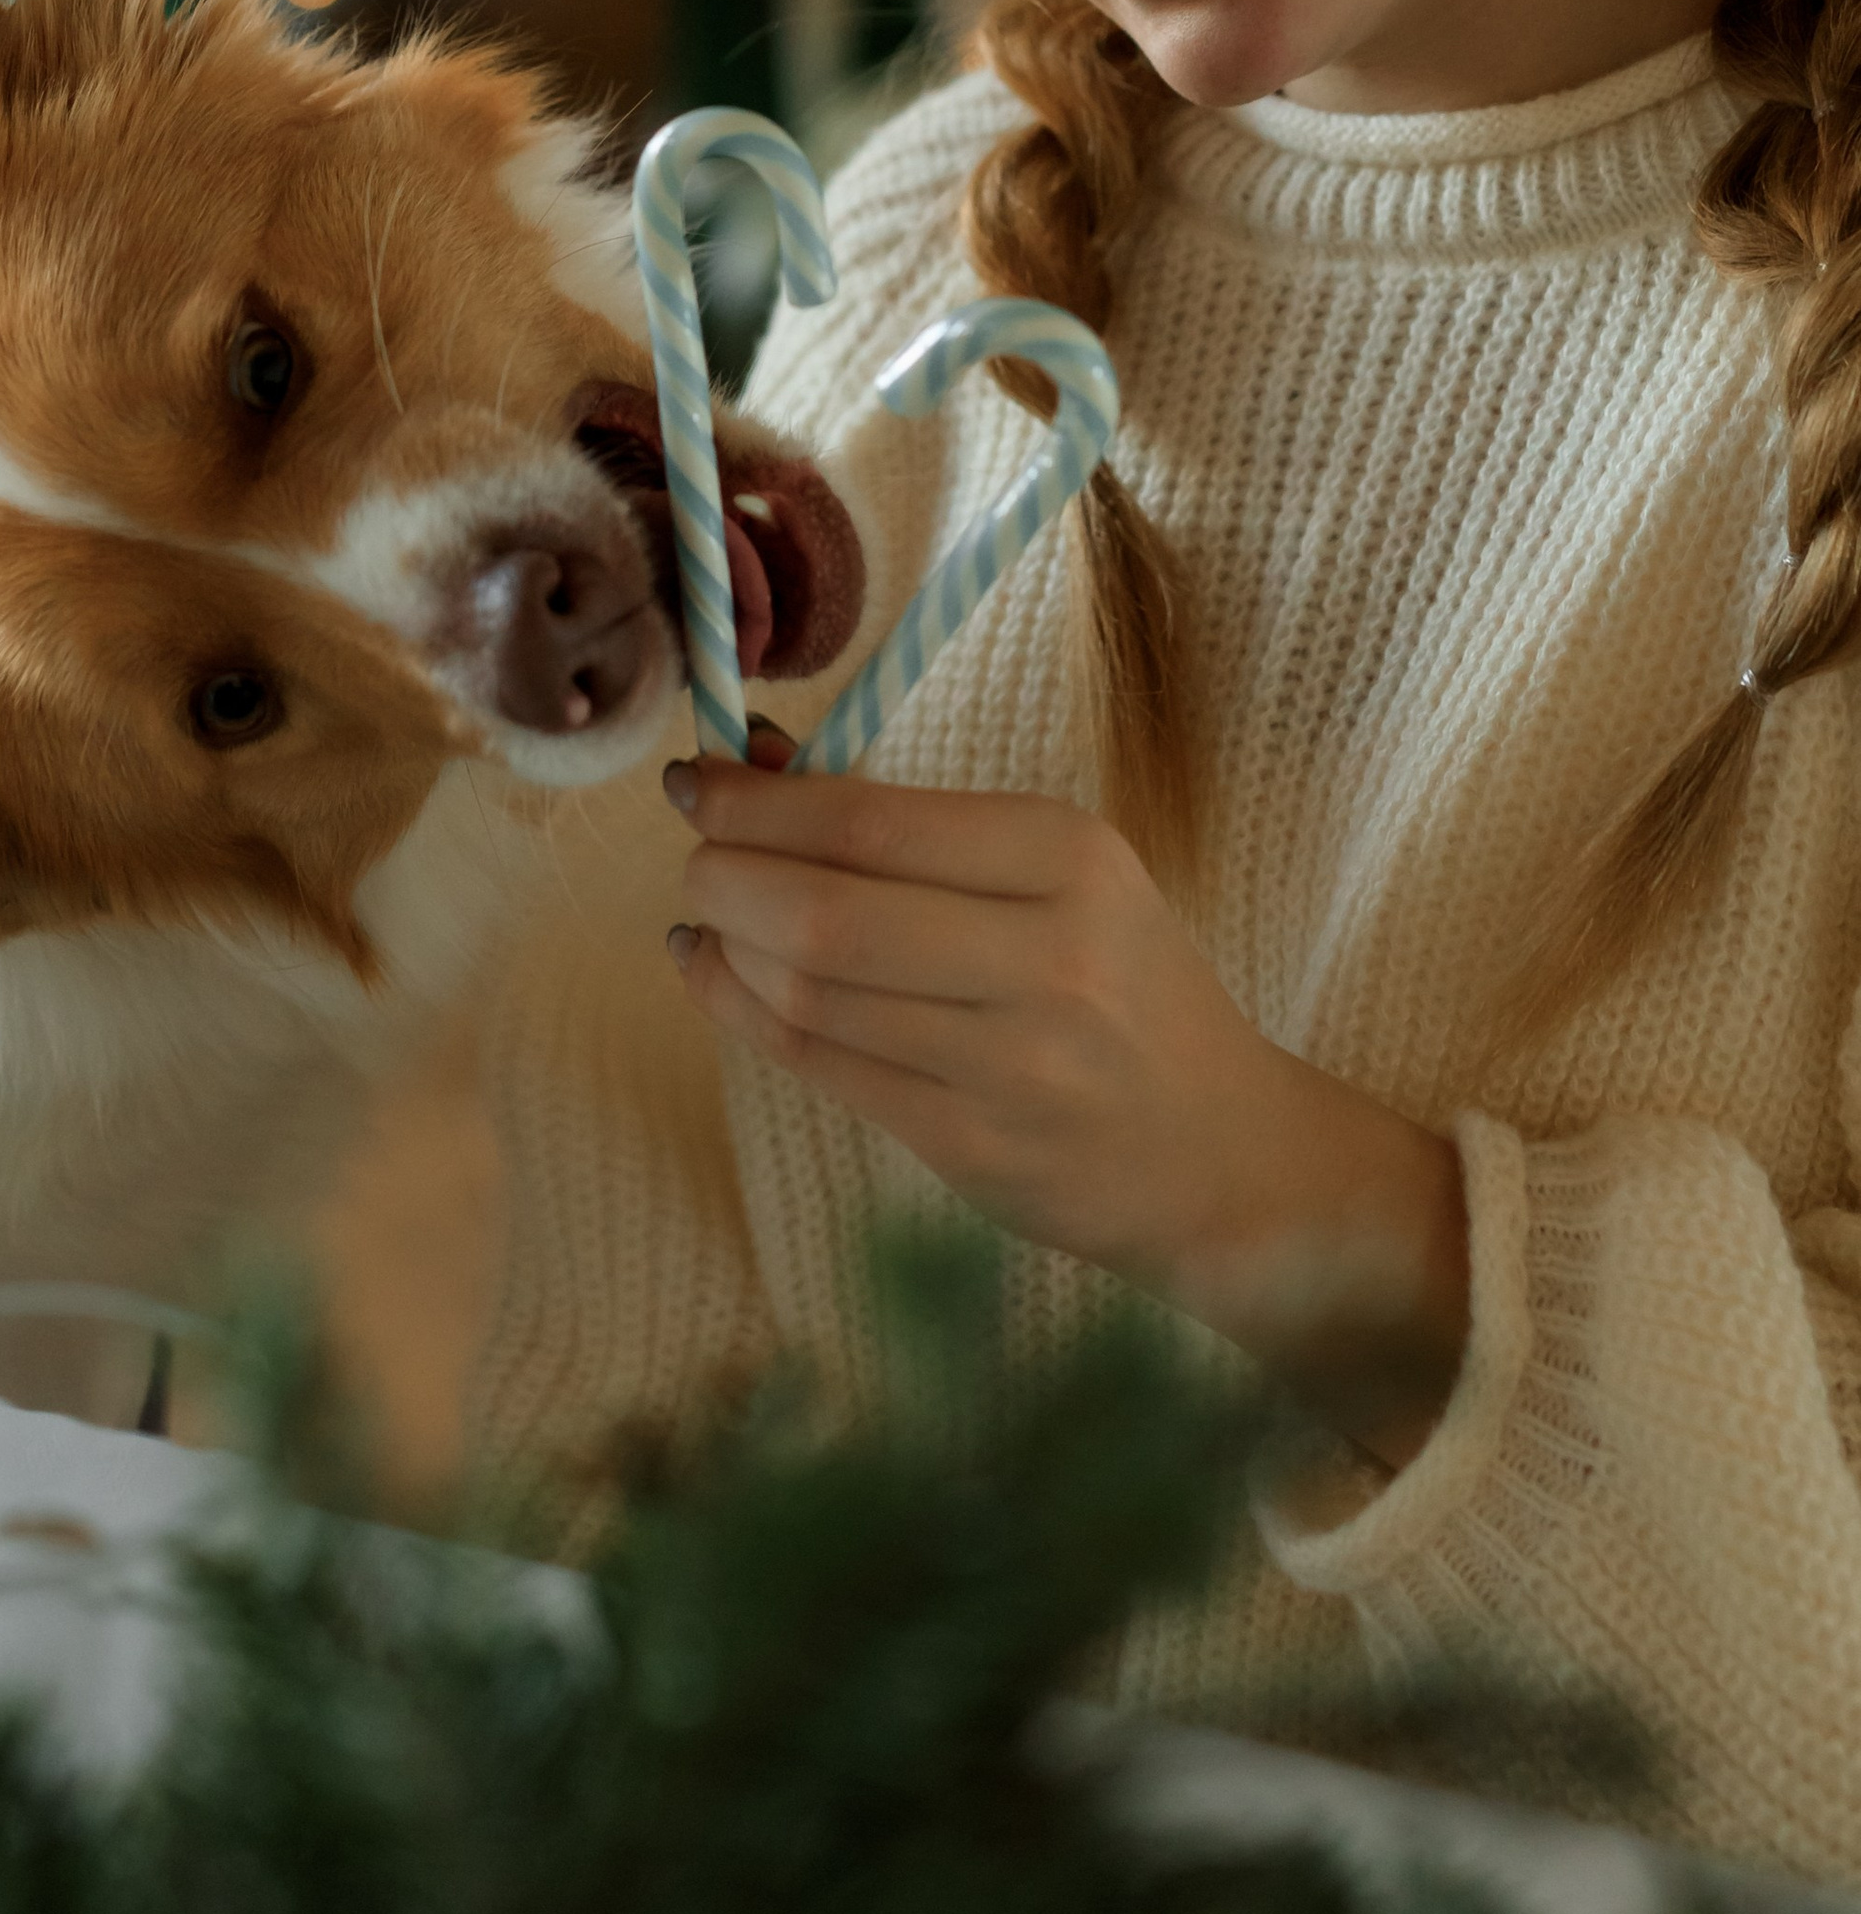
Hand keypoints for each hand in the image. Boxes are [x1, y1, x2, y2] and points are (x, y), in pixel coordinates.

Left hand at [665, 735, 1468, 1472]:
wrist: (1223, 1155)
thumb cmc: (1123, 987)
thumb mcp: (1057, 875)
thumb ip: (909, 822)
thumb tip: (753, 759)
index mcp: (1071, 860)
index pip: (871, 821)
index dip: (756, 802)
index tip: (695, 779)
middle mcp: (1048, 960)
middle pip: (825, 914)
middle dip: (723, 877)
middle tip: (691, 858)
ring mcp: (1010, 1067)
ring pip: (810, 996)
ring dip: (725, 949)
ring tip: (700, 918)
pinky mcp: (973, 1151)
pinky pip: (824, 1068)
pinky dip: (746, 1014)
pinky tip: (718, 979)